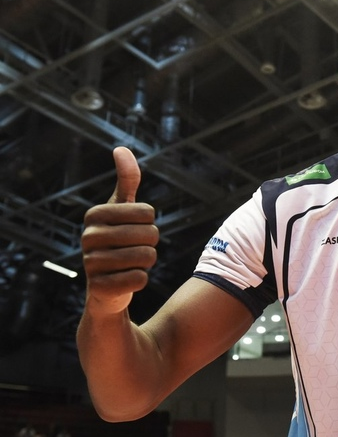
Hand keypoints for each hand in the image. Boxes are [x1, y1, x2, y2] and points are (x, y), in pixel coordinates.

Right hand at [82, 147, 158, 314]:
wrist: (105, 286)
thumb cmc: (118, 240)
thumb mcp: (122, 209)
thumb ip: (127, 180)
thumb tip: (121, 148)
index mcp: (95, 214)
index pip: (148, 212)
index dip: (149, 223)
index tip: (134, 229)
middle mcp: (88, 236)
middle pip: (150, 234)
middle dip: (151, 243)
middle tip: (135, 249)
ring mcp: (91, 263)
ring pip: (147, 257)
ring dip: (147, 262)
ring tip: (130, 264)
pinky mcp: (99, 288)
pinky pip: (140, 279)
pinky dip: (141, 279)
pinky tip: (126, 279)